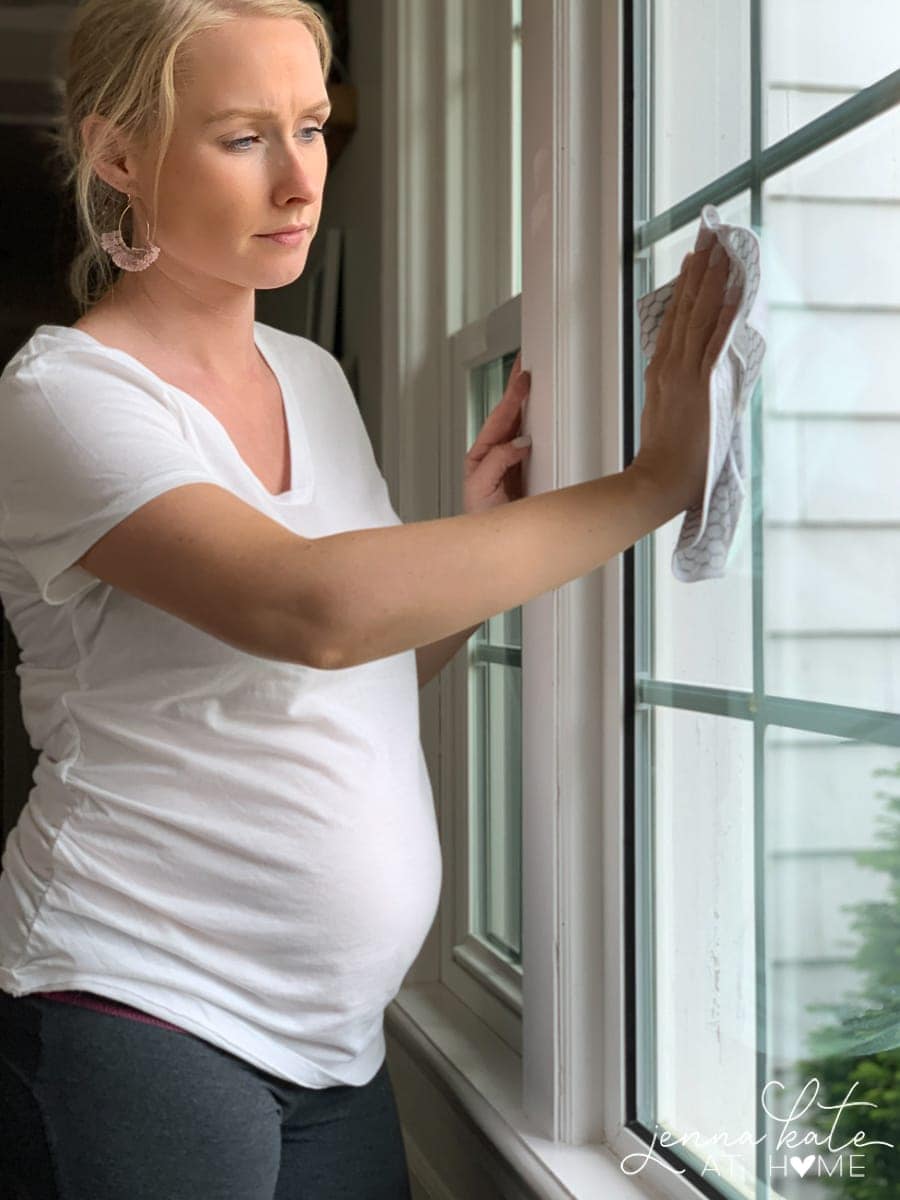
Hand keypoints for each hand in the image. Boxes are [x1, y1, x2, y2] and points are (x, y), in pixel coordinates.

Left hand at [463, 351, 532, 514]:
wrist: (494, 546)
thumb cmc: (481, 519)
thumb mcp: (481, 488)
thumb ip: (497, 462)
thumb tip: (518, 441)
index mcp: (481, 456)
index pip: (499, 420)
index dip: (511, 398)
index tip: (522, 380)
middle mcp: (496, 456)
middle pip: (508, 415)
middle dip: (516, 389)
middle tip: (526, 365)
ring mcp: (512, 462)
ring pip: (521, 426)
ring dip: (527, 402)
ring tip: (531, 379)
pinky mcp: (528, 470)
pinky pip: (535, 442)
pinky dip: (539, 424)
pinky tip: (543, 412)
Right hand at [632, 241, 740, 515]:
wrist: (659, 480)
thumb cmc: (665, 458)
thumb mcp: (667, 413)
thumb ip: (681, 388)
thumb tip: (702, 372)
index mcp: (660, 371)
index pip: (675, 319)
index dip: (686, 285)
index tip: (695, 257)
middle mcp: (670, 365)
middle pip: (686, 307)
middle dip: (700, 269)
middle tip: (710, 234)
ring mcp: (685, 372)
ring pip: (699, 315)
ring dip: (712, 279)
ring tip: (721, 247)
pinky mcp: (701, 384)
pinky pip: (714, 341)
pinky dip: (723, 313)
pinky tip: (731, 289)